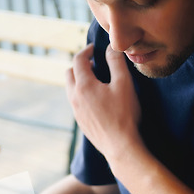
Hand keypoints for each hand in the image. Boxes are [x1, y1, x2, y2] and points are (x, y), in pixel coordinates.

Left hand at [66, 43, 141, 166]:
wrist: (120, 146)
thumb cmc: (124, 115)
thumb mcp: (124, 84)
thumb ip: (116, 62)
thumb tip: (111, 47)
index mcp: (84, 85)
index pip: (78, 60)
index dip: (87, 50)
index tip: (95, 49)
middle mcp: (75, 98)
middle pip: (69, 73)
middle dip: (80, 65)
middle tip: (94, 63)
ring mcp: (76, 112)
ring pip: (70, 89)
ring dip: (79, 80)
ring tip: (96, 80)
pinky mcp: (80, 123)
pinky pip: (75, 103)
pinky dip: (81, 94)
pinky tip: (97, 99)